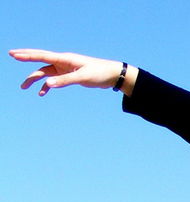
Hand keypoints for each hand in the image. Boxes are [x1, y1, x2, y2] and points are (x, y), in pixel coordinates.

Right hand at [9, 49, 134, 95]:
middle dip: (26, 59)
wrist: (112, 75)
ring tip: (24, 87)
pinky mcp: (70, 76)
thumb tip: (47, 84)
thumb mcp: (82, 77)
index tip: (14, 54)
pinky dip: (48, 86)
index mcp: (65, 59)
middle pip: (40, 61)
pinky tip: (42, 93)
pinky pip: (55, 80)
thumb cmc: (99, 73)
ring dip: (35, 79)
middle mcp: (63, 62)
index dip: (27, 55)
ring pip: (46, 73)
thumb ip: (65, 80)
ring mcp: (66, 69)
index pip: (42, 56)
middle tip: (11, 56)